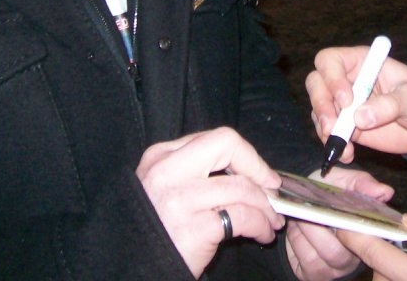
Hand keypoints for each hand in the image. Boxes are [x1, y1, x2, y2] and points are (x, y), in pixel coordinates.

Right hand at [136, 126, 284, 277]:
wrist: (135, 268)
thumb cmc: (159, 228)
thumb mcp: (167, 187)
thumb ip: (196, 170)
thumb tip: (249, 170)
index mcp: (160, 156)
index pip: (216, 139)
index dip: (246, 155)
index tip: (261, 173)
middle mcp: (167, 171)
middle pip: (228, 145)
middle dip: (258, 168)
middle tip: (272, 189)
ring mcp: (179, 199)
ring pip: (241, 187)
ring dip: (266, 207)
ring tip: (271, 221)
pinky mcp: (193, 229)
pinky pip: (243, 217)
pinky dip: (260, 225)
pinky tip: (261, 234)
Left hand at [283, 168, 394, 280]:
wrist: (307, 200)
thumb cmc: (330, 192)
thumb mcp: (346, 181)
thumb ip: (363, 184)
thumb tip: (386, 191)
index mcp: (364, 238)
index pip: (363, 241)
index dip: (348, 227)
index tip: (334, 210)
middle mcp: (350, 259)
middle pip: (334, 252)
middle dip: (315, 228)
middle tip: (307, 207)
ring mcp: (330, 269)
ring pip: (314, 257)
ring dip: (302, 233)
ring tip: (299, 214)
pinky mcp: (310, 273)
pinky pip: (300, 261)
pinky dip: (294, 240)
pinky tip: (295, 227)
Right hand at [306, 46, 406, 163]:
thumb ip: (390, 105)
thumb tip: (359, 117)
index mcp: (362, 62)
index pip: (330, 60)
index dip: (331, 78)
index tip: (347, 101)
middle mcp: (348, 80)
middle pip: (316, 84)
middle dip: (321, 105)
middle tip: (333, 126)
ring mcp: (344, 105)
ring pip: (319, 110)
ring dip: (325, 129)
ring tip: (343, 146)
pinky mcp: (347, 127)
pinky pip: (329, 133)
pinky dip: (333, 145)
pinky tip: (348, 155)